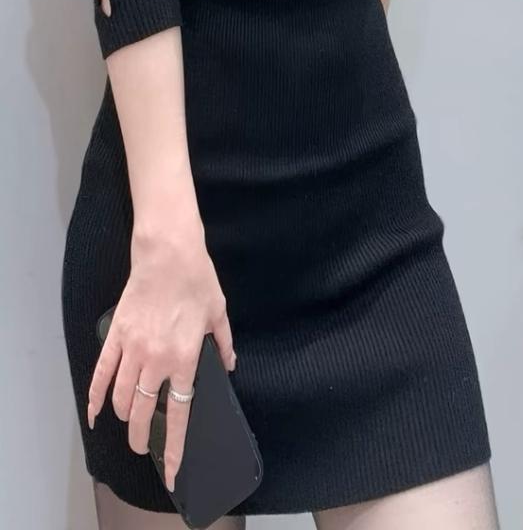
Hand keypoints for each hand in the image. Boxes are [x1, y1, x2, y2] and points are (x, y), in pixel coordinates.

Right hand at [87, 219, 236, 491]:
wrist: (168, 251)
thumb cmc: (197, 279)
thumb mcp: (219, 311)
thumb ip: (224, 343)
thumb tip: (229, 364)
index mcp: (184, 357)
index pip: (177, 413)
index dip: (172, 446)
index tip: (170, 470)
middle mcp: (156, 359)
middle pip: (142, 411)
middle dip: (141, 436)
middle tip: (142, 445)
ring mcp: (133, 348)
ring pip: (120, 397)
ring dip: (122, 417)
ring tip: (127, 425)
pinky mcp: (117, 335)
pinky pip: (101, 372)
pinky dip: (94, 396)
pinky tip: (94, 413)